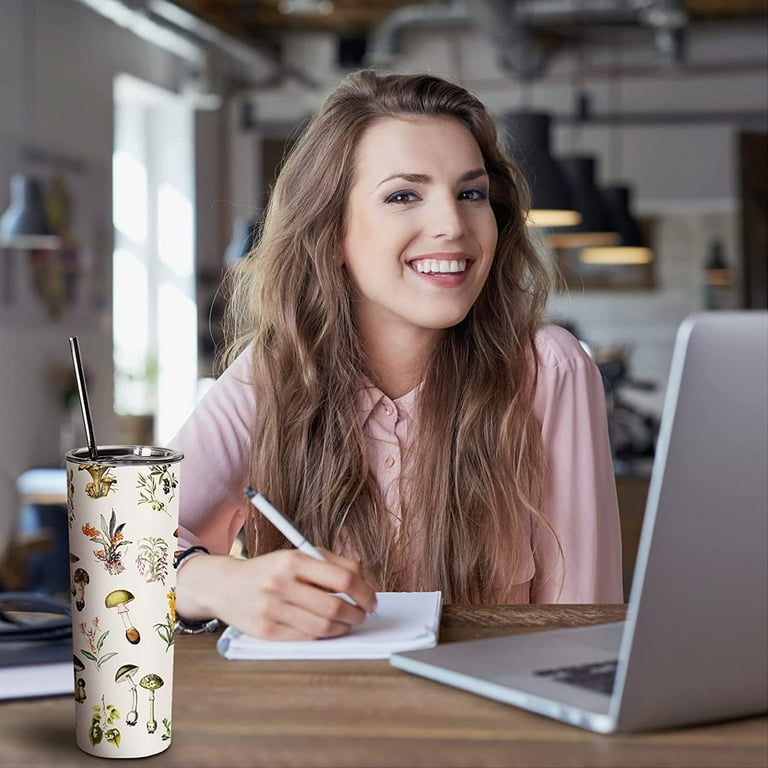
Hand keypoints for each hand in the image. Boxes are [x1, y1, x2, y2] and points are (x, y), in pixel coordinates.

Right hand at [177, 548, 377, 640]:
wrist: (226, 586)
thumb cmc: (271, 569)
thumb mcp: (298, 554)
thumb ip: (332, 562)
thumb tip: (364, 580)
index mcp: (292, 560)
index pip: (343, 578)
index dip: (364, 591)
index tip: (371, 599)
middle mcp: (281, 584)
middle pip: (335, 606)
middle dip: (357, 613)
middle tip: (363, 614)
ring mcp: (272, 610)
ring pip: (323, 626)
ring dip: (344, 627)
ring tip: (348, 622)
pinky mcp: (266, 632)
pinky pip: (306, 637)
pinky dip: (323, 634)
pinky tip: (328, 628)